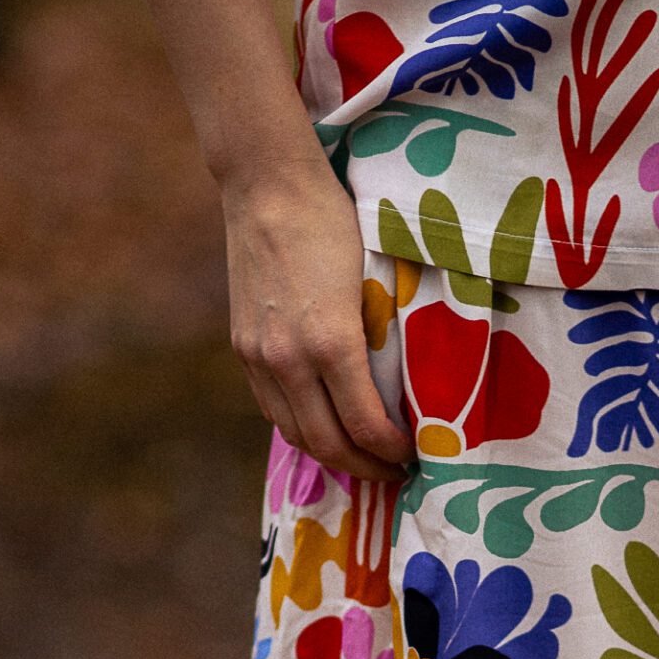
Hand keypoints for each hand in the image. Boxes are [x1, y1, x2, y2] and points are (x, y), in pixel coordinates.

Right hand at [221, 163, 411, 484]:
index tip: (416, 453)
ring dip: (330, 455)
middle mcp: (289, 360)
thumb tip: (407, 386)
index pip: (366, 426)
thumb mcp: (374, 281)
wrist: (268, 185)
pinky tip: (323, 426)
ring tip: (361, 457)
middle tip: (395, 472)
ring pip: (295, 434)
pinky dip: (300, 428)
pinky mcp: (243, 348)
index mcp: (331, 342)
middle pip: (328, 444)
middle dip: (365, 467)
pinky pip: (272, 409)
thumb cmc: (334, 221)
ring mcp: (259, 357)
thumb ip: (383, 338)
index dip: (394, 451)